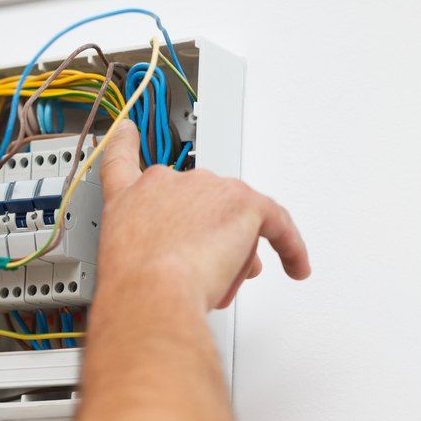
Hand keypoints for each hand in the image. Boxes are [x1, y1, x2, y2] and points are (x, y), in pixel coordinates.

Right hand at [96, 119, 309, 313]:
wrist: (153, 290)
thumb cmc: (135, 282)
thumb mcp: (125, 258)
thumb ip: (155, 245)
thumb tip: (191, 256)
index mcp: (132, 195)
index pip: (124, 160)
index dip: (127, 142)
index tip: (128, 130)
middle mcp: (169, 182)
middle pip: (199, 199)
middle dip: (209, 230)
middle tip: (210, 263)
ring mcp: (207, 187)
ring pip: (235, 213)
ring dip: (237, 244)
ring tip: (225, 277)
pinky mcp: (244, 202)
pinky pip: (277, 223)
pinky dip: (290, 248)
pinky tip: (295, 265)